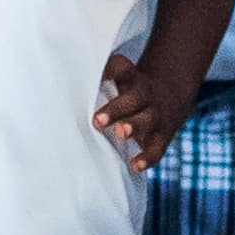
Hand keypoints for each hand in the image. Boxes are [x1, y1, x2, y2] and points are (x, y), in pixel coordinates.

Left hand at [95, 43, 198, 171]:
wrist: (168, 99)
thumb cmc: (130, 92)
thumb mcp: (121, 79)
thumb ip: (99, 80)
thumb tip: (66, 81)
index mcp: (132, 79)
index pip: (123, 69)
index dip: (112, 70)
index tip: (98, 76)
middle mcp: (145, 96)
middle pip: (134, 98)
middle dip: (117, 109)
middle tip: (98, 119)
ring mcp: (155, 117)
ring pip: (147, 121)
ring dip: (133, 127)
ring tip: (121, 133)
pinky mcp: (161, 137)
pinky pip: (156, 148)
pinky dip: (147, 157)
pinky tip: (135, 165)